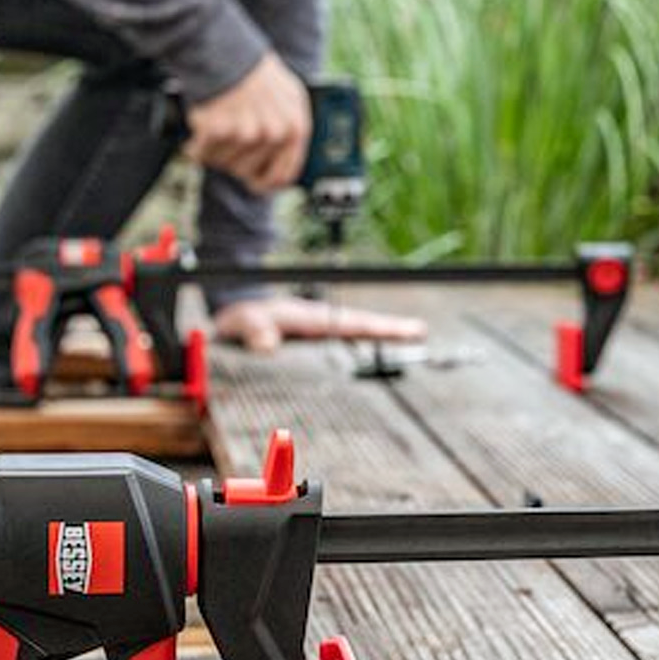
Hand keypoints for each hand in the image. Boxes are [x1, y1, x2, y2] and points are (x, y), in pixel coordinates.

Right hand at [186, 54, 310, 191]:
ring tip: (216, 125)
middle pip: (247, 171)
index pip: (284, 175)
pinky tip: (199, 130)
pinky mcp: (220, 129)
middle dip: (233, 159)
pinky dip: (195, 145)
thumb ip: (287, 128)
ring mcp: (248, 133)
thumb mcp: (286, 97)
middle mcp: (275, 133)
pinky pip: (202, 153)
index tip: (253, 183)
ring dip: (214, 150)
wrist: (223, 49)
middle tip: (227, 138)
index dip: (266, 184)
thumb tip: (282, 163)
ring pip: (223, 163)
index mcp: (296, 127)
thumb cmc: (253, 72)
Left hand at [212, 295, 428, 354]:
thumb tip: (266, 345)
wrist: (236, 312)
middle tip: (422, 331)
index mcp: (312, 319)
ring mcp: (320, 330)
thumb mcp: (244, 322)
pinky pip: (347, 340)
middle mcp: (321, 322)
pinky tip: (381, 347)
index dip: (380, 328)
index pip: (353, 324)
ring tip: (413, 335)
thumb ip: (254, 330)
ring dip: (384, 332)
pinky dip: (368, 339)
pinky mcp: (316, 338)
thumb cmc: (242, 316)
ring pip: (358, 330)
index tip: (407, 330)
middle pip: (364, 325)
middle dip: (393, 328)